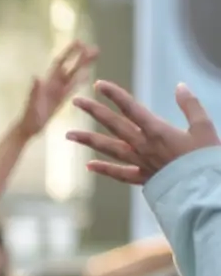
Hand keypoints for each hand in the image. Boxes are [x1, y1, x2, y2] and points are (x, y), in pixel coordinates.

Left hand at [16, 41, 98, 139]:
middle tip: (95, 48)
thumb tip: (36, 76)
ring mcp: (57, 92)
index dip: (69, 53)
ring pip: (73, 75)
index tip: (80, 41)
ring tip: (94, 55)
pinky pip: (72, 87)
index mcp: (48, 84)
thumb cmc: (28, 119)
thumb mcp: (32, 105)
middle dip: (81, 57)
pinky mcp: (60, 100)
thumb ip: (34, 91)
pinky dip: (80, 80)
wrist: (26, 129)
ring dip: (83, 66)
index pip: (60, 64)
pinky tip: (86, 75)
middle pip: (70, 67)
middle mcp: (53, 85)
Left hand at [70, 81, 219, 185]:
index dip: (114, 95)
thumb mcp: (204, 127)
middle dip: (94, 111)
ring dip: (88, 140)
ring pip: (109, 149)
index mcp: (157, 131)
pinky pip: (119, 173)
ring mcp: (140, 162)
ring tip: (69, 134)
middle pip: (114, 125)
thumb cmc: (205, 158)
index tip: (98, 85)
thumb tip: (180, 86)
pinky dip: (104, 169)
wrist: (204, 190)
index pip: (131, 108)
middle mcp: (143, 145)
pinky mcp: (143, 178)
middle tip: (76, 101)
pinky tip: (89, 166)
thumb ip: (190, 105)